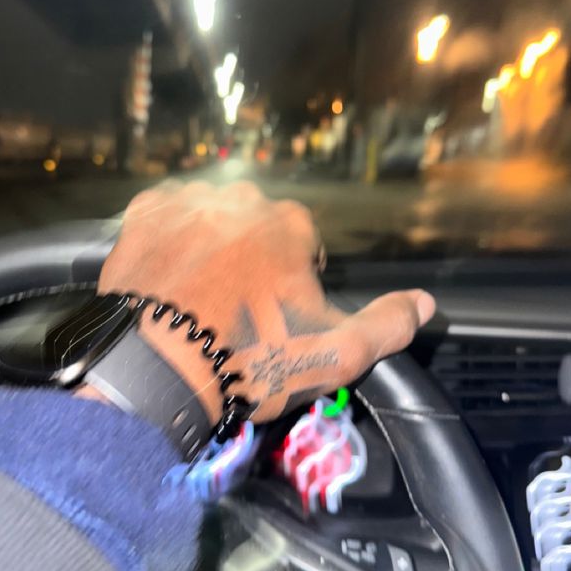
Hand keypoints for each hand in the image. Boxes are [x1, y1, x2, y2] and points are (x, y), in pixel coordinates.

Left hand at [97, 181, 434, 424]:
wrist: (154, 373)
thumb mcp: (335, 355)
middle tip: (232, 313)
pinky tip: (167, 277)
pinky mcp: (143, 212)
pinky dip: (169, 240)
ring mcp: (189, 201)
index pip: (303, 247)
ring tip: (195, 299)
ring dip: (209, 247)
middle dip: (250, 261)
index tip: (274, 319)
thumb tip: (426, 302)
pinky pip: (166, 217)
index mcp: (292, 224)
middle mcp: (243, 198)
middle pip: (255, 228)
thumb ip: (387, 325)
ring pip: (211, 219)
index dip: (292, 286)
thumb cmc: (249, 361)